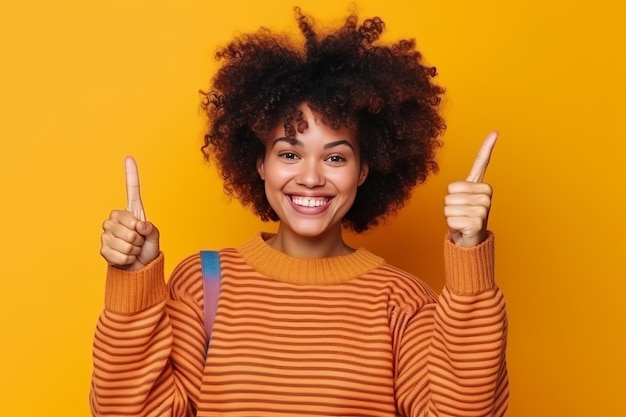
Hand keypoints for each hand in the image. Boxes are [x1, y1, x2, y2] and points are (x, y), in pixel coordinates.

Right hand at [100, 157, 159, 269]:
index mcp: (130, 212)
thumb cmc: (147, 248)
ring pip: (124, 242)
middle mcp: (116, 219)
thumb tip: (140, 225)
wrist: (138, 266)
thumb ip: (151, 230)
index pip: (131, 190)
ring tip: (133, 249)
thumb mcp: (154, 237)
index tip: (129, 158)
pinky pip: (118, 254)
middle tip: (139, 242)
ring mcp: (107, 233)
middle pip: (129, 227)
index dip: (131, 175)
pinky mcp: (102, 247)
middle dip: (138, 239)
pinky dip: (126, 258)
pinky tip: (126, 257)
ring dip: (133, 250)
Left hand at [445, 132, 496, 246]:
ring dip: (449, 216)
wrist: (470, 242)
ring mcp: (483, 209)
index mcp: (483, 187)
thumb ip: (463, 188)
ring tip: (461, 220)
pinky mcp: (477, 222)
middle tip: (460, 213)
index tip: (495, 132)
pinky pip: (450, 219)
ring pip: (448, 206)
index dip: (487, 147)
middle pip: (450, 192)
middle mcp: (486, 195)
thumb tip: (465, 180)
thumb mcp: (463, 199)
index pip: (481, 163)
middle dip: (449, 205)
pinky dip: (451, 226)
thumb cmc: (464, 218)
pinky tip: (462, 228)